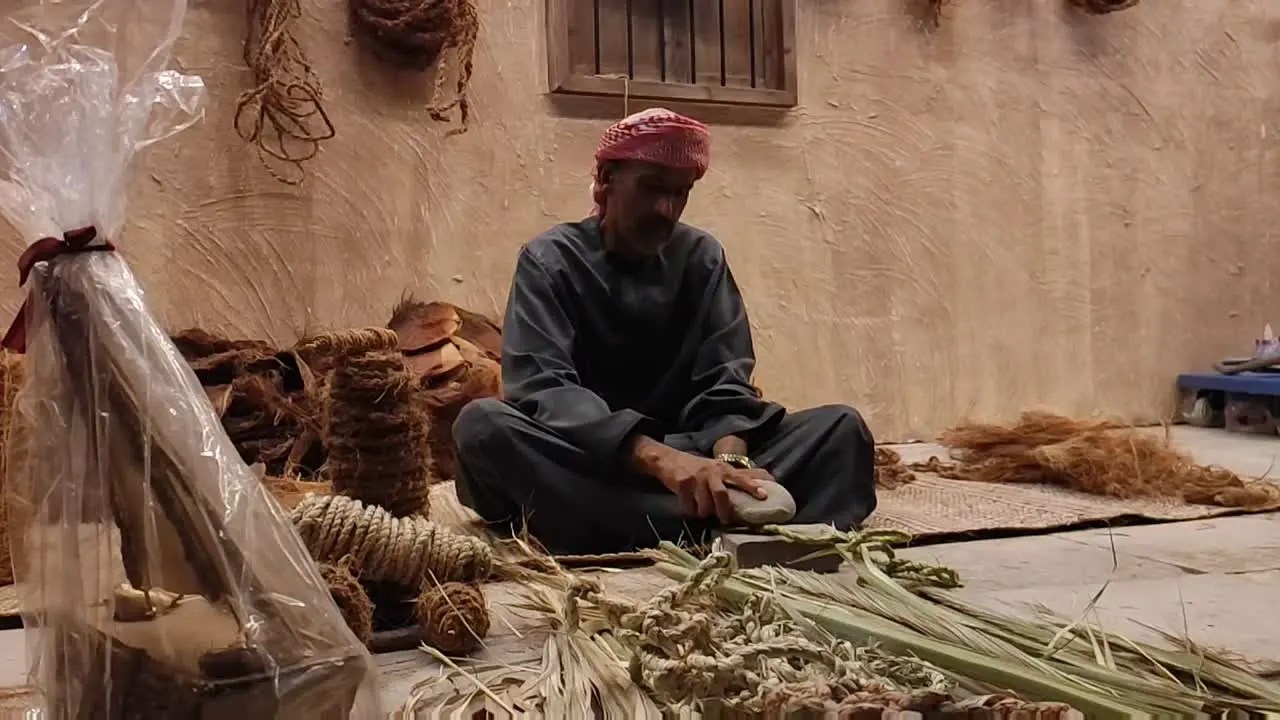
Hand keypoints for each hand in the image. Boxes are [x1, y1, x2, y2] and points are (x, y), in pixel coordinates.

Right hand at [652, 452, 773, 523]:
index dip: (751, 486)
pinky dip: (690, 511)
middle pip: (721, 494)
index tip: (763, 495)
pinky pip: (689, 506)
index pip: (740, 478)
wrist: (668, 460)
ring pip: (705, 505)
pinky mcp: (682, 484)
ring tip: (703, 511)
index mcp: (722, 469)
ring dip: (704, 512)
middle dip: (724, 511)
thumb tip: (758, 484)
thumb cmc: (696, 467)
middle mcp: (711, 472)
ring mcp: (696, 478)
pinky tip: (690, 506)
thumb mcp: (716, 468)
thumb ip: (732, 478)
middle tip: (725, 520)